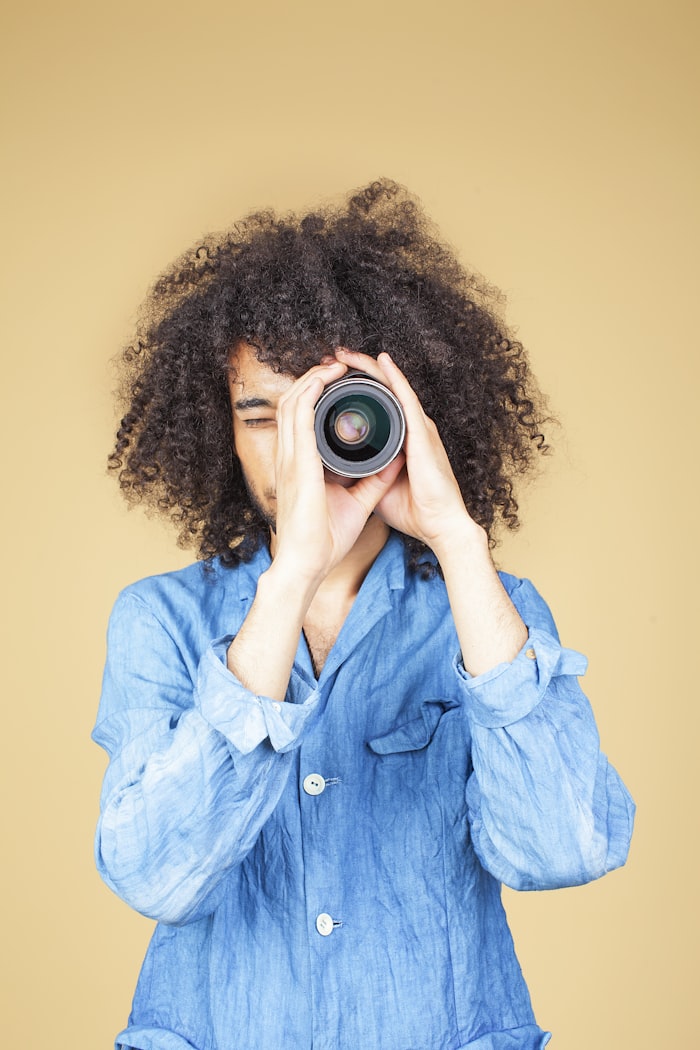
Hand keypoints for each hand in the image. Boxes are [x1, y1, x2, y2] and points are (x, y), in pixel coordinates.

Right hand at [271, 359, 405, 584]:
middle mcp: (289, 458)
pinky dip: (311, 393)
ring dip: (312, 378)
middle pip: (293, 403)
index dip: (313, 397)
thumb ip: (372, 481)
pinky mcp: (298, 463)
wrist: (307, 563)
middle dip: (312, 379)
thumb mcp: (355, 503)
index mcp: (298, 467)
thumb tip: (392, 462)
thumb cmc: (323, 541)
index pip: (299, 420)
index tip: (335, 384)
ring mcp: (290, 459)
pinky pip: (300, 417)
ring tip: (334, 366)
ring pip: (293, 402)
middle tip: (336, 366)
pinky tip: (324, 379)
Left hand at [333, 348, 484, 556]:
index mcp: (397, 440)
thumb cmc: (415, 511)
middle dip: (355, 371)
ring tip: (346, 353)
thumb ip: (359, 474)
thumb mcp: (375, 488)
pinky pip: (406, 399)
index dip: (349, 390)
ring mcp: (418, 428)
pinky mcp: (423, 434)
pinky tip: (382, 361)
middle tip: (329, 357)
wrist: (440, 527)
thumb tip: (336, 468)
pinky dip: (394, 378)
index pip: (371, 406)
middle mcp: (409, 429)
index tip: (325, 379)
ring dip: (370, 368)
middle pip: (379, 390)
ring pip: (391, 388)